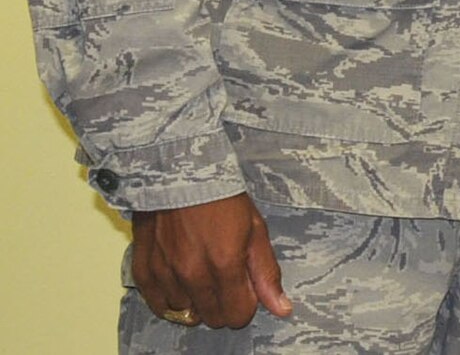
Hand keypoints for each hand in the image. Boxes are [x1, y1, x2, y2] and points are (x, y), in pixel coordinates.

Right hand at [130, 193, 290, 328]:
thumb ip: (265, 273)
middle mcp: (192, 274)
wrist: (182, 174)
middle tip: (225, 278)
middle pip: (212, 318)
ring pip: (185, 312)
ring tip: (202, 272)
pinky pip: (157, 304)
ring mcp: (165, 274)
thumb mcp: (255, 230)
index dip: (246, 304)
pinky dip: (170, 298)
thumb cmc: (223, 199)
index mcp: (224, 264)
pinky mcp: (144, 270)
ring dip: (196, 300)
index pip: (237, 315)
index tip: (246, 288)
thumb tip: (282, 309)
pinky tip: (180, 280)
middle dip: (224, 304)